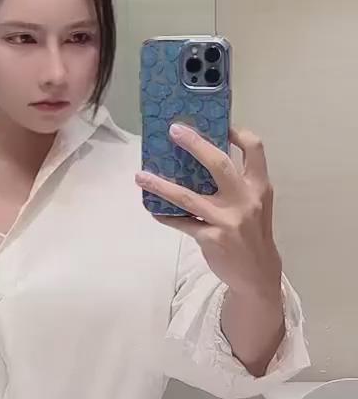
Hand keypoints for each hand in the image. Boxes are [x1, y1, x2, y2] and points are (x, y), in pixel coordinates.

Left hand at [136, 124, 282, 299]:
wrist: (257, 273)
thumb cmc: (252, 233)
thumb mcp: (255, 204)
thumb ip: (238, 183)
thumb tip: (202, 159)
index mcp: (259, 186)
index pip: (255, 149)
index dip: (238, 133)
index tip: (220, 124)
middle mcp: (245, 199)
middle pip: (219, 163)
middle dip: (195, 143)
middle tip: (173, 130)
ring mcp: (227, 219)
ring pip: (188, 196)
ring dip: (161, 185)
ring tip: (140, 176)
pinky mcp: (211, 238)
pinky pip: (181, 222)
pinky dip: (165, 215)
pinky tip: (153, 210)